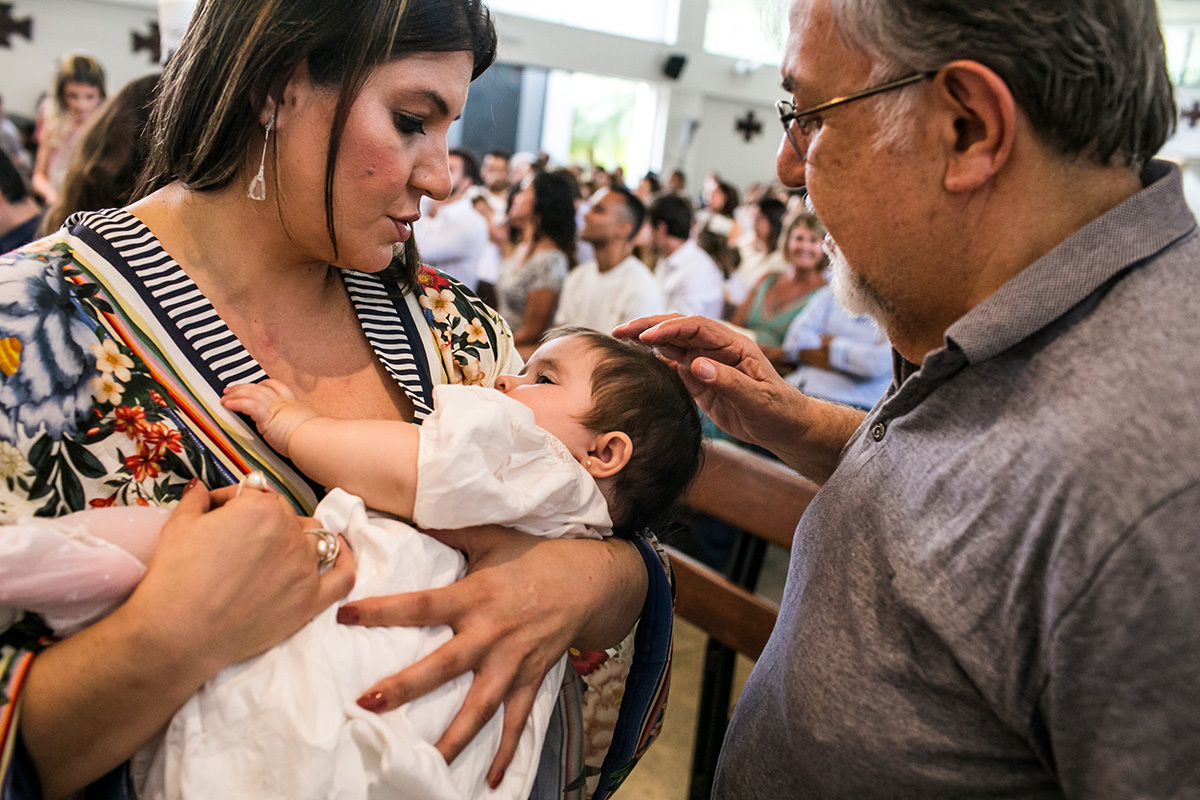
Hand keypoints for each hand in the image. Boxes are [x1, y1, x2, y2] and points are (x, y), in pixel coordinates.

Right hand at [132, 481, 355, 671]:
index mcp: (260, 508)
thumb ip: (197, 500)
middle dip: (265, 523)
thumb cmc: (175, 577)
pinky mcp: (312, 600)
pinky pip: (344, 575)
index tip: (219, 517)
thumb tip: (201, 487)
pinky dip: (346, 562)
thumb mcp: (178, 526)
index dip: (234, 504)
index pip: (256, 493)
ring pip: (316, 539)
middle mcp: (289, 532)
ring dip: (298, 540)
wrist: (179, 633)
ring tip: (276, 553)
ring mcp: (305, 567)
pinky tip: (340, 554)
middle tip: (239, 544)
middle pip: (287, 516)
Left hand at [222, 379, 317, 456]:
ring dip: (236, 394)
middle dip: (243, 387)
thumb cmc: (316, 439)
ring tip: (224, 398)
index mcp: (293, 404)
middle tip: (231, 389)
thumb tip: (303, 434)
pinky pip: (248, 405)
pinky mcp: (268, 415)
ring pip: (252, 394)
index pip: (277, 387)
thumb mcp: (308, 428)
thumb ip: (300, 427)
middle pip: (260, 388)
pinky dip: (236, 403)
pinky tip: (228, 405)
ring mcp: (276, 407)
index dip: (264, 384)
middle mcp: (283, 402)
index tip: (256, 385)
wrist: (318, 440)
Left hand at [337, 526, 644, 788]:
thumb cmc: (536, 555)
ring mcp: (512, 662)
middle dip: (406, 686)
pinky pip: (517, 721)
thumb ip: (452, 533)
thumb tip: (413, 517)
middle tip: (368, 702)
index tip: (344, 615)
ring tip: (424, 765)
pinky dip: (506, 752)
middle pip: (443, 666)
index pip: (420, 605)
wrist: (590, 579)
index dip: (383, 611)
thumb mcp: (493, 537)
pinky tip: (493, 782)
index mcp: (475, 596)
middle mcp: (491, 633)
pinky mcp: (531, 679)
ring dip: (452, 737)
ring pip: (479, 706)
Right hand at [615, 315, 865, 482]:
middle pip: (679, 328)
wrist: (786, 427)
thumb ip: (728, 381)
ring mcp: (707, 363)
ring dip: (647, 339)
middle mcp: (717, 349)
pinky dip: (655, 358)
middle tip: (621, 330)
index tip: (647, 337)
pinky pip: (674, 363)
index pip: (696, 327)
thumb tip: (697, 365)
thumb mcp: (757, 398)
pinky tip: (637, 357)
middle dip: (650, 326)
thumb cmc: (779, 410)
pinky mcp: (700, 380)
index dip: (670, 328)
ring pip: (672, 344)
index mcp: (734, 345)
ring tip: (620, 338)